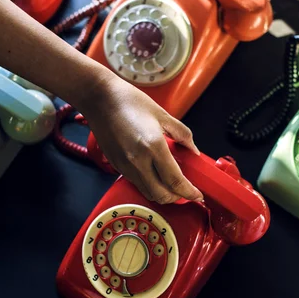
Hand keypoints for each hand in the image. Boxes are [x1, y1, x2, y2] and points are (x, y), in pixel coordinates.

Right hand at [82, 76, 203, 203]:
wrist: (100, 99)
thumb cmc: (130, 102)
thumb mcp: (163, 115)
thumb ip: (183, 135)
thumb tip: (193, 151)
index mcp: (154, 146)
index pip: (175, 181)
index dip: (189, 192)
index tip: (197, 195)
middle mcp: (138, 161)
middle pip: (162, 195)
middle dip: (177, 198)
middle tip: (186, 191)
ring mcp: (126, 166)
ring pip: (148, 193)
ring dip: (163, 194)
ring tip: (172, 186)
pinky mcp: (117, 166)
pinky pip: (137, 184)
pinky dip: (149, 186)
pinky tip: (155, 176)